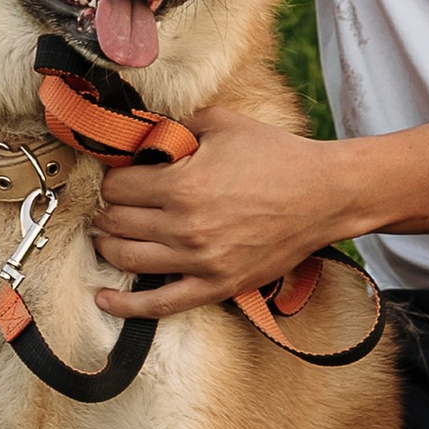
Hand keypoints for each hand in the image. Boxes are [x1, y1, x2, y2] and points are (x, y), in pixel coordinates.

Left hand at [92, 120, 350, 320]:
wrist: (324, 196)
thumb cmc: (277, 156)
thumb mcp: (221, 124)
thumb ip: (175, 128)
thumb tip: (142, 137)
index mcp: (182, 185)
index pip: (117, 187)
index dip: (113, 178)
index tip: (120, 176)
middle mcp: (184, 227)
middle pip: (116, 222)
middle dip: (107, 210)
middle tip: (112, 204)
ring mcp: (199, 262)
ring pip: (127, 259)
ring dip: (108, 246)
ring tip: (107, 236)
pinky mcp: (216, 286)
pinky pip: (159, 305)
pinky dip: (126, 305)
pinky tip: (104, 298)